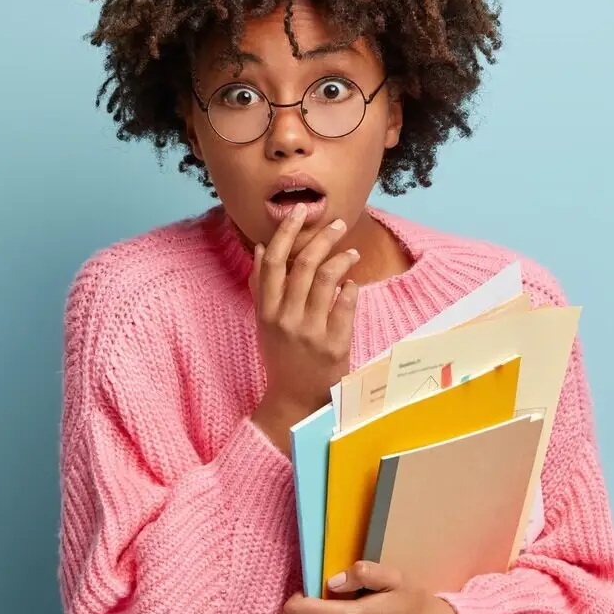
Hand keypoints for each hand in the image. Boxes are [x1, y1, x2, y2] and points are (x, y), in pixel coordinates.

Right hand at [250, 207, 360, 442]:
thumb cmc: (281, 357)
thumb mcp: (264, 323)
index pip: (273, 262)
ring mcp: (310, 332)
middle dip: (321, 238)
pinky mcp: (334, 345)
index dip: (285, 232)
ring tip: (351, 252)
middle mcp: (286, 319)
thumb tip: (261, 248)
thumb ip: (262, 287)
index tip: (298, 212)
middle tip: (337, 224)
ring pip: (327, 280)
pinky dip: (350, 288)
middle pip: (303, 265)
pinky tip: (352, 283)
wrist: (294, 401)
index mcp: (266, 312)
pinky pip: (346, 305)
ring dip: (342, 259)